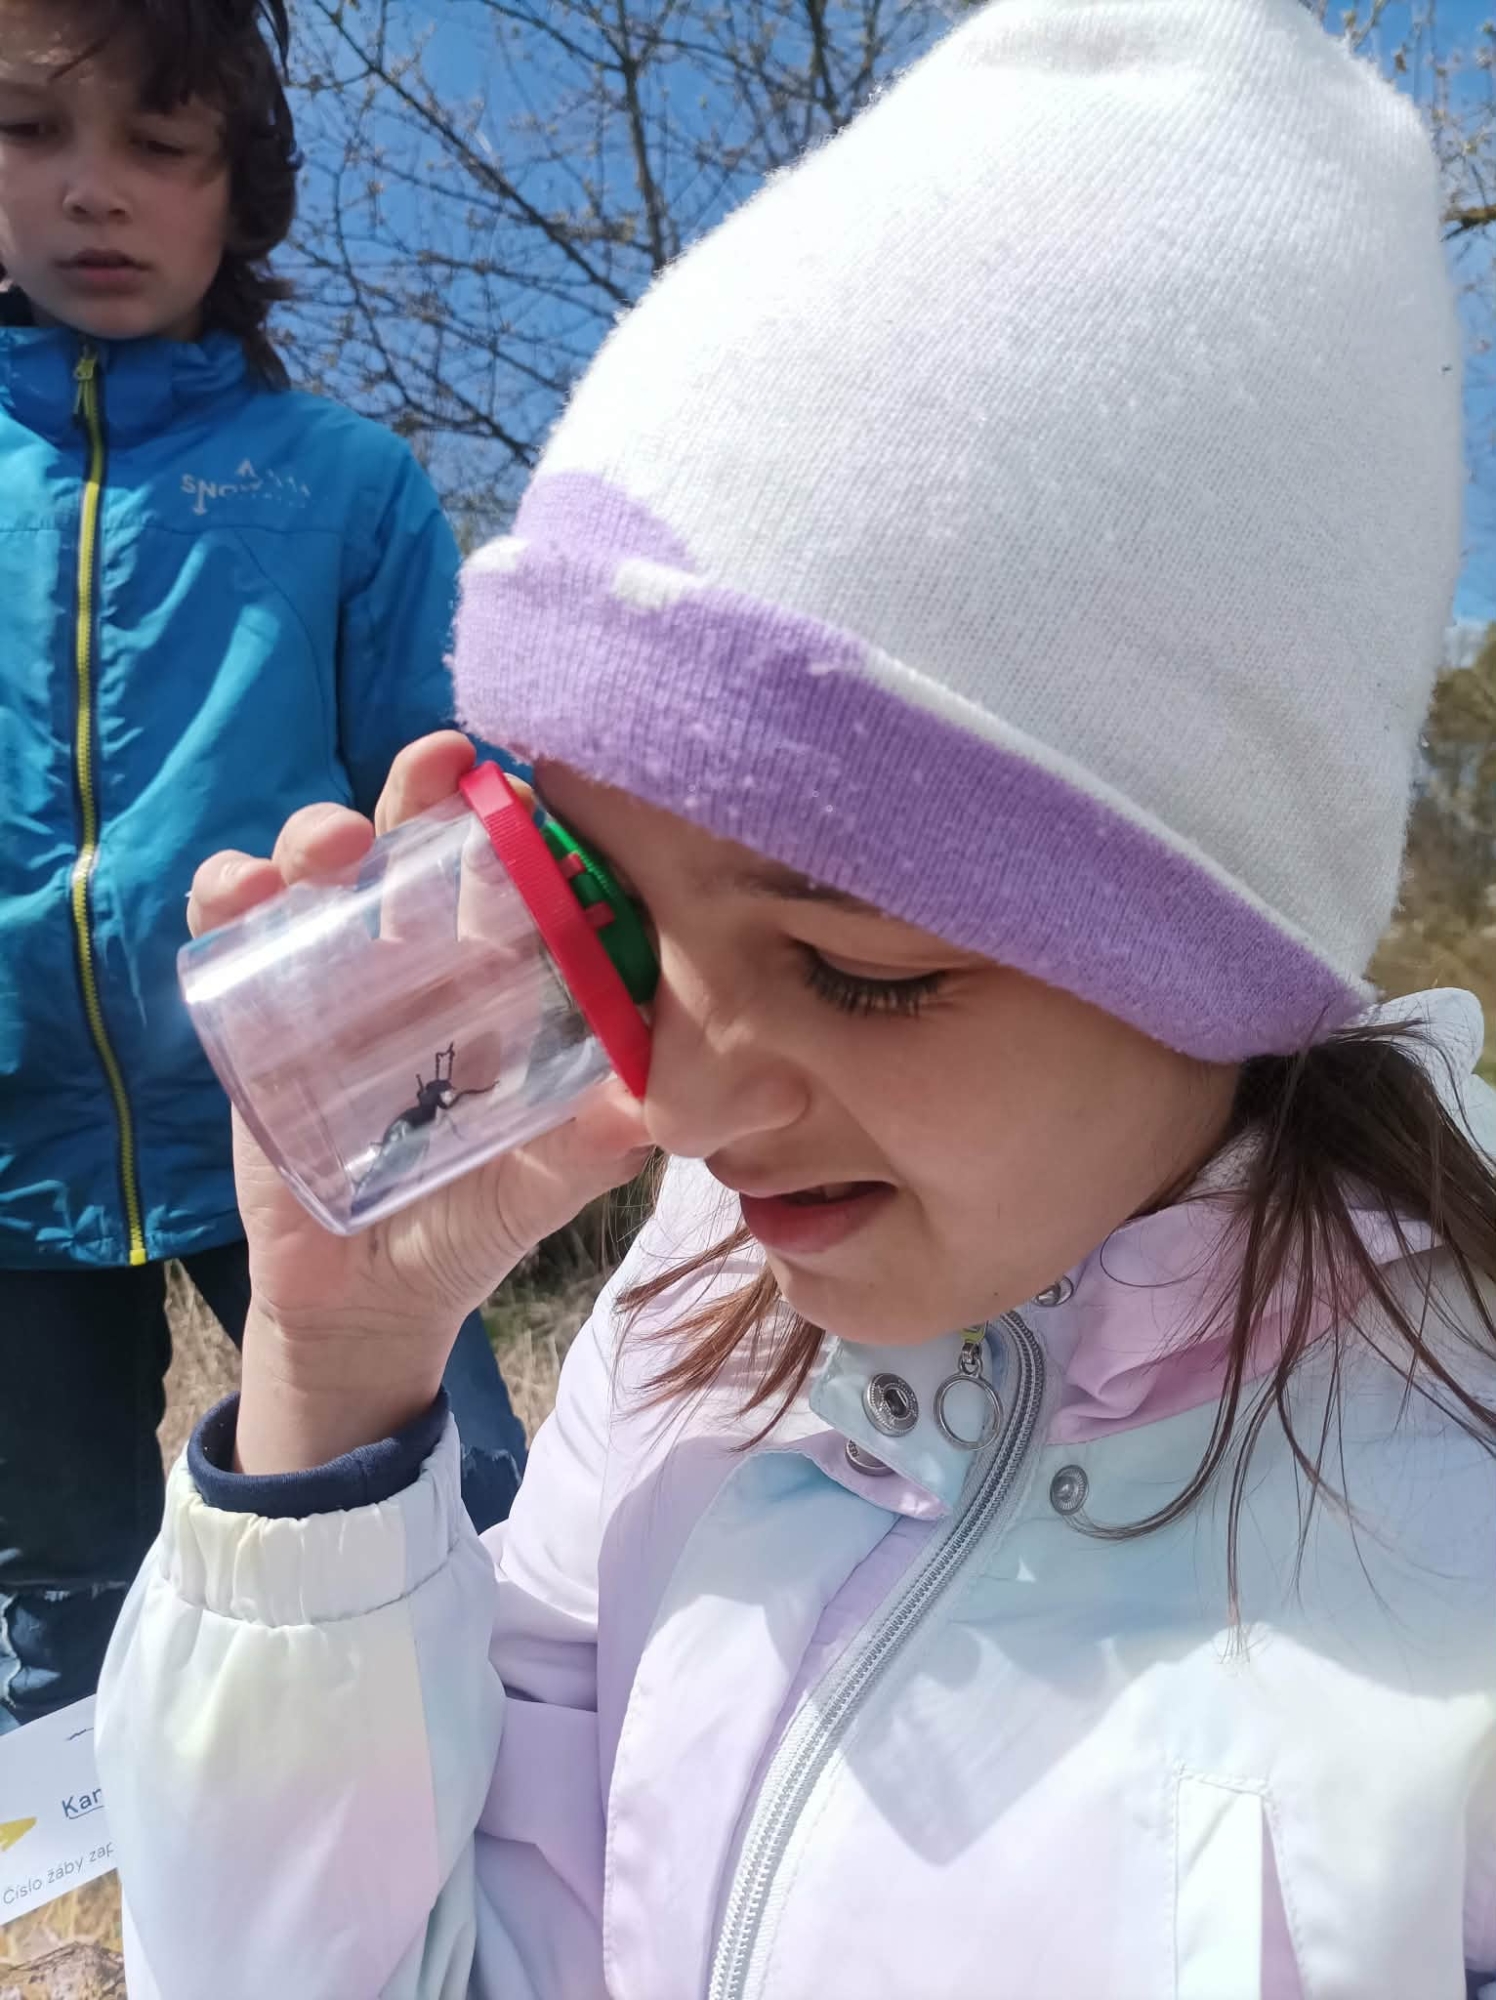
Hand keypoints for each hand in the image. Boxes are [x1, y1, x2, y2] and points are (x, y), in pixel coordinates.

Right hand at [188, 732, 653, 1470]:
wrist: (368, 1298)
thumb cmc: (472, 1223)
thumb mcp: (541, 1187)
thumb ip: (593, 1149)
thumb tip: (655, 1106)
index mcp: (492, 982)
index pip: (506, 875)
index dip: (517, 820)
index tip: (532, 781)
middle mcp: (413, 962)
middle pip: (414, 844)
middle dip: (421, 789)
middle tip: (439, 762)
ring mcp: (330, 978)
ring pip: (319, 869)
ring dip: (320, 832)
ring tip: (336, 846)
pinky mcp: (257, 1011)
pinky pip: (233, 930)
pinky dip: (229, 895)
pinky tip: (242, 895)